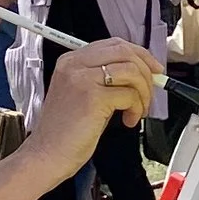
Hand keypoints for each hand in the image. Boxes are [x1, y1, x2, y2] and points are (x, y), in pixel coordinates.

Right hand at [37, 39, 157, 164]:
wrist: (45, 155)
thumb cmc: (64, 132)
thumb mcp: (82, 95)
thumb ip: (105, 79)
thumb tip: (140, 74)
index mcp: (71, 61)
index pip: (114, 44)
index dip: (140, 55)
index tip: (152, 70)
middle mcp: (74, 65)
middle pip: (125, 52)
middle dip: (146, 72)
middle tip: (149, 92)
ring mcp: (82, 79)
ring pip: (131, 71)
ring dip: (143, 93)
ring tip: (137, 111)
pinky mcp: (92, 97)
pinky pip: (129, 94)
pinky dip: (136, 108)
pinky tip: (128, 121)